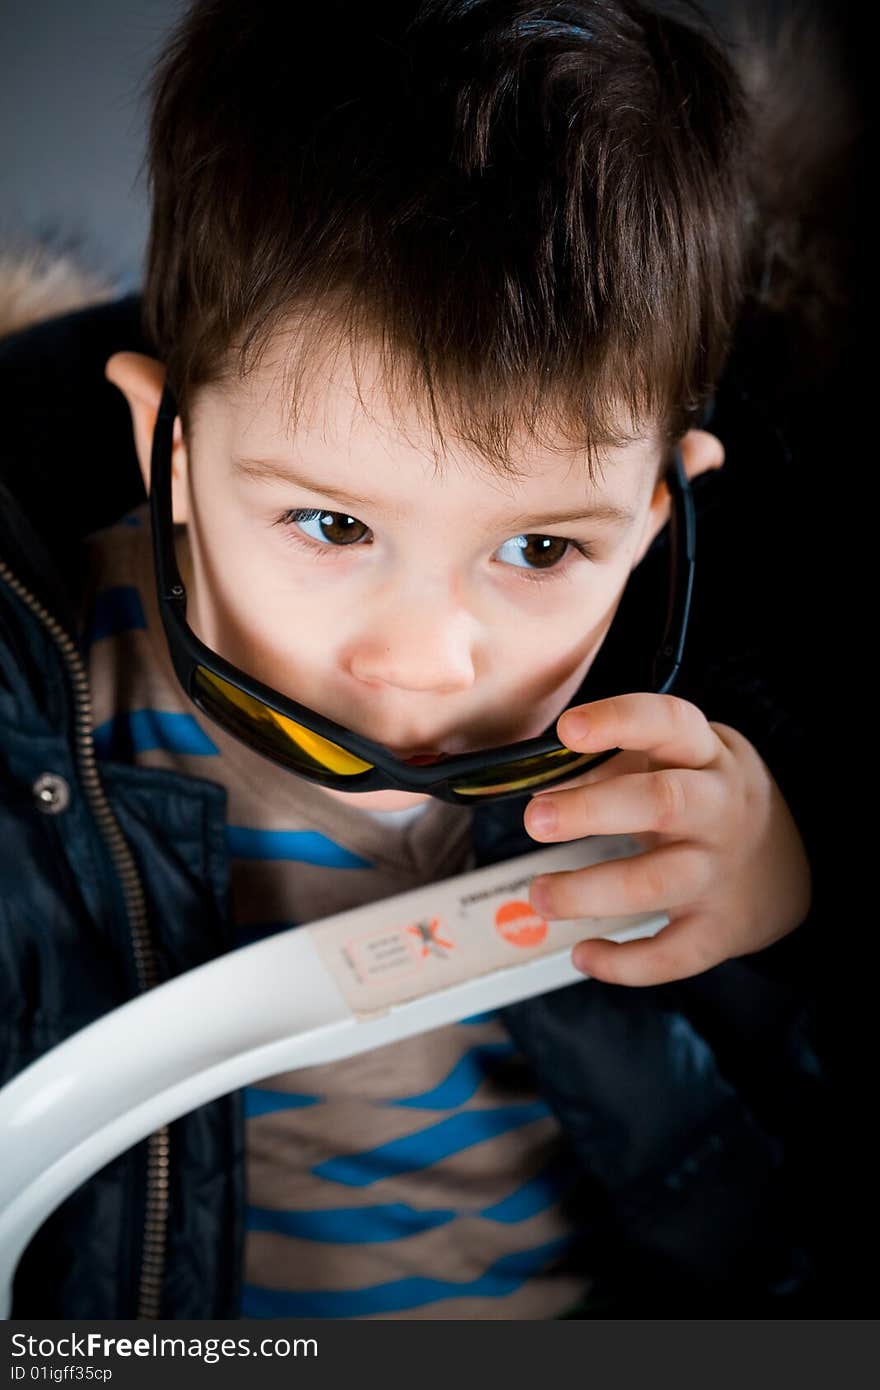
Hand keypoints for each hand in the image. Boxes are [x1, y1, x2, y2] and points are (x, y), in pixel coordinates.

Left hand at [524, 694, 811, 985]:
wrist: (785, 870)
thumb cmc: (704, 801)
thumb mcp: (675, 764)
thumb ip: (611, 766)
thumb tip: (540, 784)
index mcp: (707, 755)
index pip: (671, 722)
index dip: (620, 720)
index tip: (567, 729)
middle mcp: (720, 809)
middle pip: (663, 802)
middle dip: (592, 810)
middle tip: (534, 821)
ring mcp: (721, 872)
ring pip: (656, 883)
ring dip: (588, 892)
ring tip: (540, 895)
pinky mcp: (720, 930)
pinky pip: (672, 955)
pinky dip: (623, 963)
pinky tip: (583, 955)